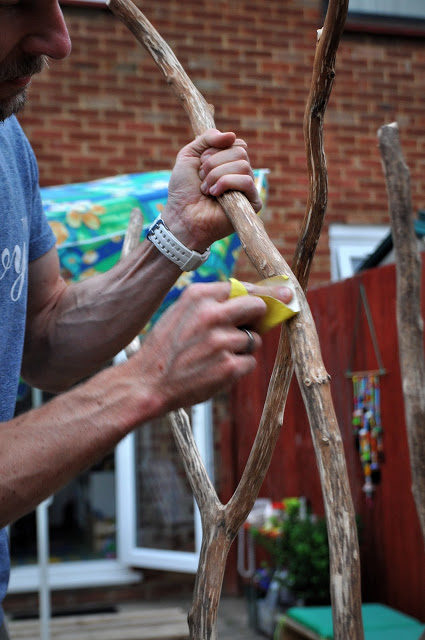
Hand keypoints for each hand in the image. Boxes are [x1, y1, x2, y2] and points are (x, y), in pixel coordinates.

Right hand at [129, 282, 266, 412]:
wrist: (147, 382)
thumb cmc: (167, 347)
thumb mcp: (182, 313)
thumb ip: (213, 303)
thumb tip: (255, 301)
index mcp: (198, 296)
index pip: (243, 287)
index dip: (266, 292)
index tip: (285, 292)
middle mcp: (211, 315)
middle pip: (257, 307)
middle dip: (260, 317)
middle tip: (252, 327)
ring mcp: (221, 341)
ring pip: (254, 339)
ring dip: (243, 348)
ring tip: (215, 356)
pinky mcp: (229, 366)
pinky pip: (249, 362)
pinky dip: (239, 368)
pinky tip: (215, 370)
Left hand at [163, 129, 261, 251]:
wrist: (182, 216)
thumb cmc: (183, 190)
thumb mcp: (189, 155)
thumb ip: (207, 138)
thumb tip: (232, 135)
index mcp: (229, 162)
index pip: (236, 143)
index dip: (216, 149)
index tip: (200, 162)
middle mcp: (240, 174)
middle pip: (240, 152)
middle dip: (214, 162)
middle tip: (201, 178)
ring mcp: (247, 189)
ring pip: (243, 165)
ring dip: (217, 175)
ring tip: (206, 190)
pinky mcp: (252, 204)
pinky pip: (247, 181)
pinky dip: (227, 183)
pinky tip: (214, 194)